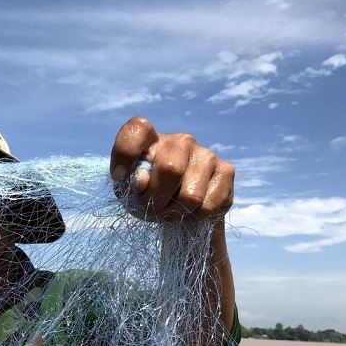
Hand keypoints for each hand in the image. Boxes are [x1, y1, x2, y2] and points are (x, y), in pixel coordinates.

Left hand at [110, 117, 233, 221]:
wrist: (183, 210)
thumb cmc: (151, 196)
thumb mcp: (132, 192)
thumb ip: (130, 184)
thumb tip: (142, 180)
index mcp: (151, 139)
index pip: (137, 128)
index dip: (125, 152)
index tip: (118, 175)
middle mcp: (181, 140)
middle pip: (170, 169)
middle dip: (156, 199)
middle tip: (152, 207)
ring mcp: (206, 154)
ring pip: (190, 195)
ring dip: (175, 213)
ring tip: (170, 211)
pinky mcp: (226, 171)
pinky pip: (207, 206)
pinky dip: (194, 217)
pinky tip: (190, 211)